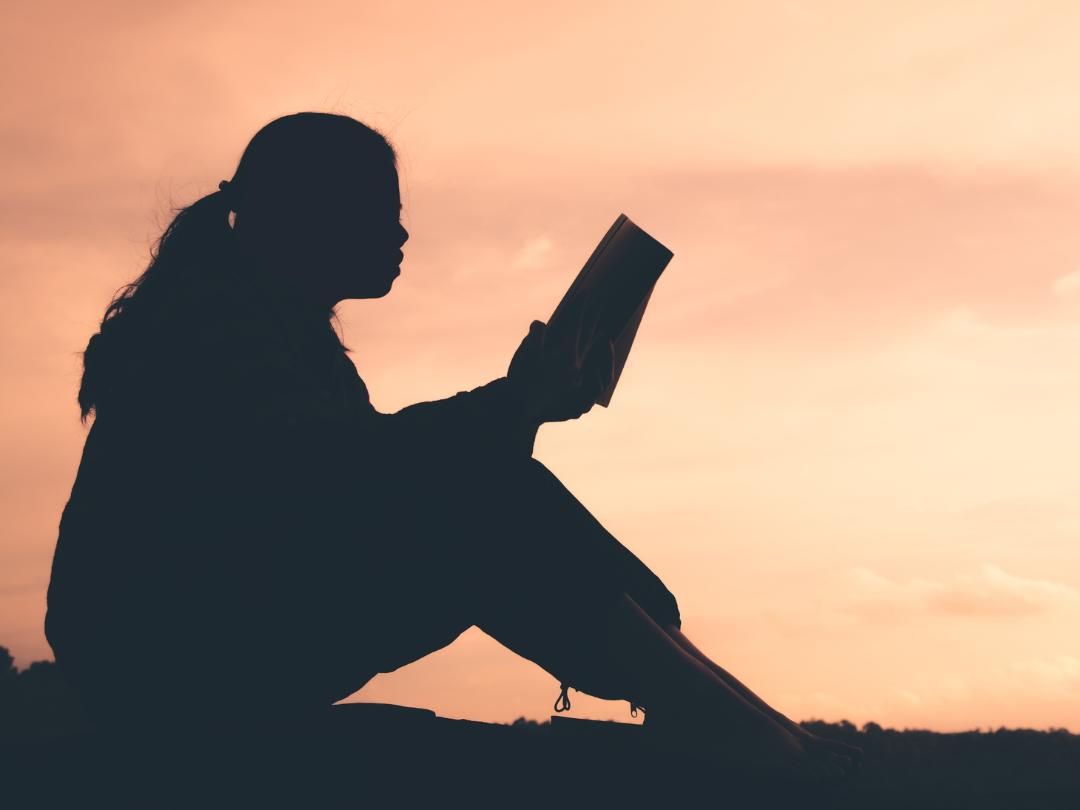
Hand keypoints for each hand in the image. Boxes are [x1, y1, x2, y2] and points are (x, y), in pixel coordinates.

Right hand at [507, 298, 614, 425]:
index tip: (586, 296)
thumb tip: (540, 324)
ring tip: (603, 336)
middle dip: (592, 323)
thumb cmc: (521, 376)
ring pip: (590, 358)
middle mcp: (575, 367)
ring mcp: (574, 382)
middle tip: (598, 309)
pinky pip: (587, 377)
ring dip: (596, 344)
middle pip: (587, 340)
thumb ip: (537, 333)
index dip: (580, 310)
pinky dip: (593, 367)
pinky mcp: (569, 394)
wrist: (518, 406)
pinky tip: (592, 367)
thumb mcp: (527, 349)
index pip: (576, 326)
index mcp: (567, 354)